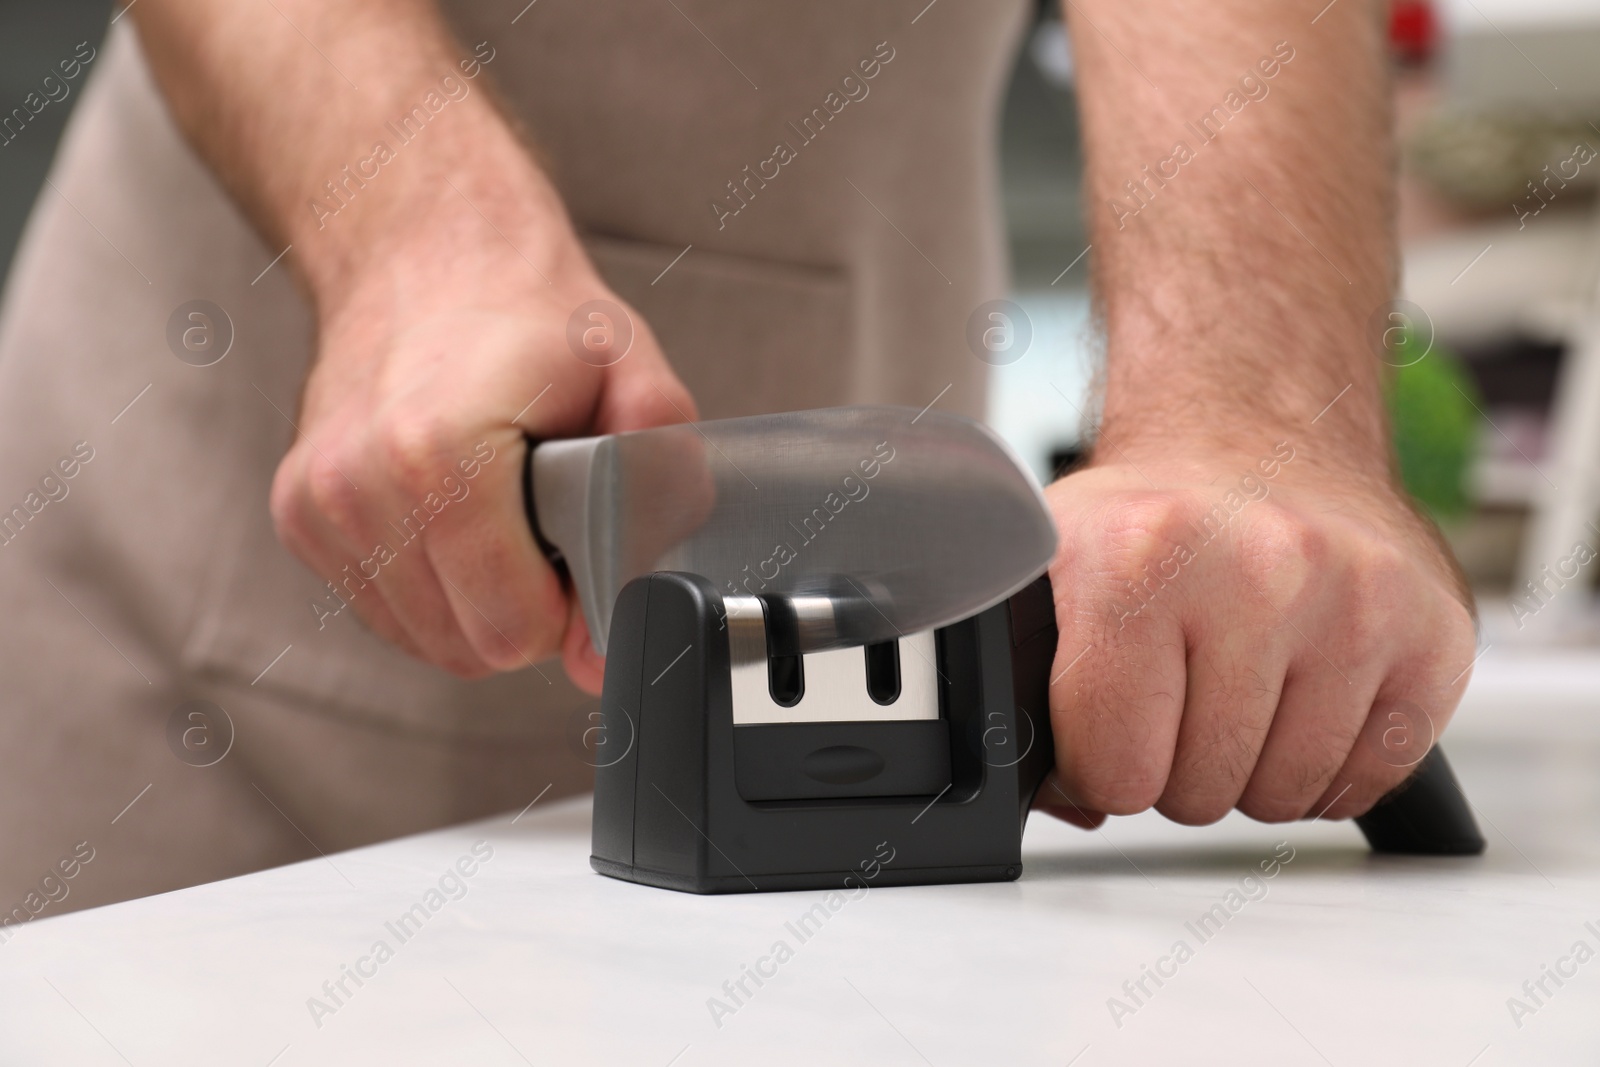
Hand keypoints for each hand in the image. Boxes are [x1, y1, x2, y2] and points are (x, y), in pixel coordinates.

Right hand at [270, 224, 694, 693]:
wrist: (424, 247)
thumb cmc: (532, 312)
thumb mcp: (636, 379)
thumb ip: (653, 502)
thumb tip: (615, 633)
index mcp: (437, 454)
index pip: (511, 629)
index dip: (567, 607)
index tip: (579, 547)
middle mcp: (358, 487)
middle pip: (470, 647)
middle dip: (526, 606)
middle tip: (546, 523)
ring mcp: (316, 506)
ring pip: (427, 640)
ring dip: (479, 600)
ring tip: (501, 512)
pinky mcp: (298, 518)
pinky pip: (388, 612)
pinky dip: (435, 586)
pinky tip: (456, 517)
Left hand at [1033, 446, 1474, 827]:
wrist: (1256, 436)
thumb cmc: (1154, 520)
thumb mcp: (1052, 573)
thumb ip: (1030, 689)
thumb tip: (1070, 798)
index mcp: (1139, 558)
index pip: (1115, 771)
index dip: (1103, 762)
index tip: (1111, 716)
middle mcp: (1259, 569)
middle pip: (1198, 793)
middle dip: (1175, 764)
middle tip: (1178, 689)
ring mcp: (1358, 599)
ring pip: (1283, 798)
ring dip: (1251, 768)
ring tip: (1237, 684)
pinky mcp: (1434, 631)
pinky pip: (1367, 779)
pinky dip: (1327, 765)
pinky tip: (1301, 694)